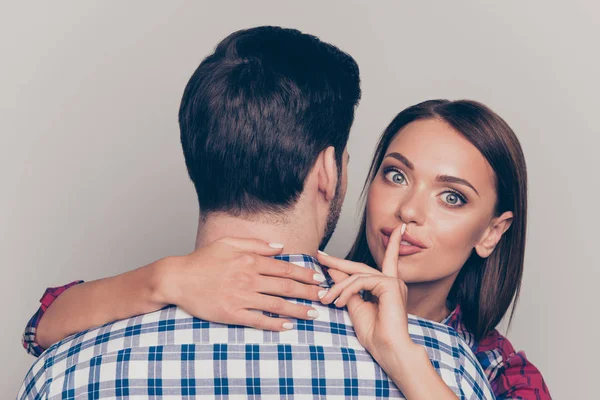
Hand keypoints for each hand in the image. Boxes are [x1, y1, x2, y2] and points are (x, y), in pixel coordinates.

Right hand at [154, 237, 325, 330]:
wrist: (177, 278)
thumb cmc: (202, 260)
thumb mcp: (229, 243)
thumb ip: (256, 244)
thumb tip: (280, 247)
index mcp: (250, 260)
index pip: (285, 268)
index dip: (305, 275)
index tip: (318, 279)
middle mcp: (248, 278)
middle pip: (286, 287)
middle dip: (308, 292)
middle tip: (324, 297)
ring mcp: (241, 296)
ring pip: (276, 304)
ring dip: (298, 310)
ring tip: (313, 314)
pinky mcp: (232, 313)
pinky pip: (258, 320)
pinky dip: (275, 324)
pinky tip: (287, 326)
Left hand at [318, 224, 416, 361]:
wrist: (388, 350)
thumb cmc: (374, 334)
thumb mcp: (354, 307)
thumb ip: (347, 288)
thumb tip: (334, 270)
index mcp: (387, 287)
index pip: (389, 260)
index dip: (392, 244)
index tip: (396, 228)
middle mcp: (392, 282)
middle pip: (360, 266)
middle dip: (338, 262)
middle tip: (319, 256)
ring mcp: (392, 282)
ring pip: (357, 275)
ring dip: (337, 286)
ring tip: (326, 299)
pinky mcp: (390, 285)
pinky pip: (361, 281)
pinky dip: (346, 290)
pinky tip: (339, 302)